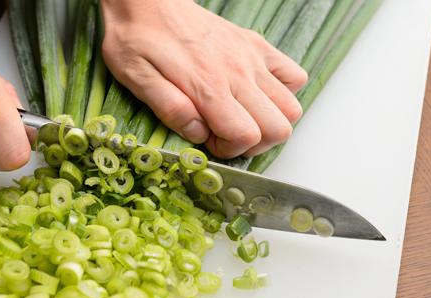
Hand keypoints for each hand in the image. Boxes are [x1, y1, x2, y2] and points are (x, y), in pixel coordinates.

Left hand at [99, 0, 307, 158]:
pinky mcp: (256, 45)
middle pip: (278, 127)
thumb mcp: (136, 78)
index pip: (246, 135)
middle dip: (254, 144)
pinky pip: (294, 75)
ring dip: (270, 123)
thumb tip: (198, 133)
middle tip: (226, 135)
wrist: (147, 1)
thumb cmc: (137, 39)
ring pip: (291, 107)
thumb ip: (169, 109)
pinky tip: (255, 95)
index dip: (229, 150)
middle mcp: (238, 72)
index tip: (210, 141)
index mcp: (208, 86)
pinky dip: (283, 93)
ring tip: (241, 119)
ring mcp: (252, 57)